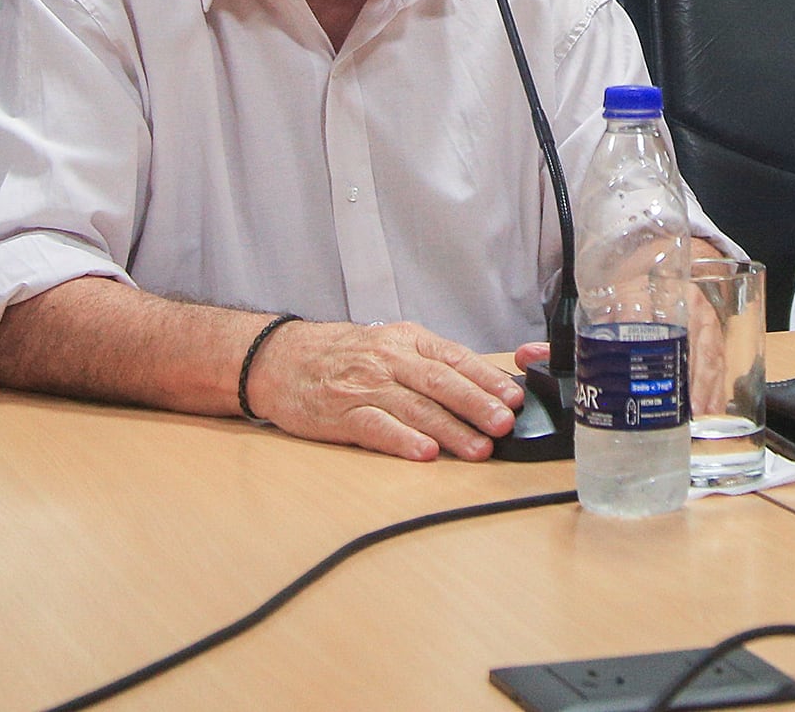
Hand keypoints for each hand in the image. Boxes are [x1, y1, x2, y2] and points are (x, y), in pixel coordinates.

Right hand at [251, 319, 523, 461]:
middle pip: (440, 382)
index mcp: (406, 341)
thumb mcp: (390, 345)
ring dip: (450, 430)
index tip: (514, 397)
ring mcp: (364, 387)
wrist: (281, 359)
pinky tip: (425, 453)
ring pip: (415, 408)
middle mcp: (388, 360)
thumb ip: (430, 365)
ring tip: (478, 448)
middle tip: (504, 423)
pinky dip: (403, 440)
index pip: (454, 358)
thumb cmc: (344, 356)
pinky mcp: (342, 415)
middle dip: (477, 404)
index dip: (486, 378)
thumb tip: (484, 388)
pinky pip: (377, 428)